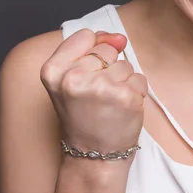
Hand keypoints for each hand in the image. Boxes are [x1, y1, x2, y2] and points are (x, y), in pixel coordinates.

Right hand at [40, 28, 147, 155]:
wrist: (93, 156)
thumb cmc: (83, 115)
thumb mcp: (71, 79)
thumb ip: (91, 49)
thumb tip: (119, 38)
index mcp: (53, 70)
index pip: (85, 36)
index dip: (92, 51)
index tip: (87, 74)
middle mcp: (74, 77)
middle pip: (107, 49)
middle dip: (108, 68)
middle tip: (97, 95)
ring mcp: (101, 87)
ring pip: (125, 64)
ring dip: (123, 81)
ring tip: (109, 103)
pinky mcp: (125, 97)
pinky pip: (139, 79)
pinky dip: (135, 92)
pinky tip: (122, 109)